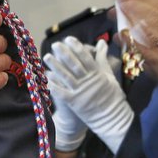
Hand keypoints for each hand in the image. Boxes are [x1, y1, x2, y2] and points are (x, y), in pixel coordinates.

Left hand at [45, 36, 132, 153]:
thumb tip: (101, 42)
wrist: (112, 118)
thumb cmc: (112, 95)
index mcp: (97, 74)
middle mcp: (88, 82)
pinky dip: (53, 84)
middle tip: (55, 44)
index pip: (86, 58)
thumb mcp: (109, 76)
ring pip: (65, 76)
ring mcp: (80, 92)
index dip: (77, 47)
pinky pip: (61, 92)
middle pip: (74, 65)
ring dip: (55, 66)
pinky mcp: (74, 102)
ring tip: (46, 57)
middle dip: (64, 53)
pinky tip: (45, 76)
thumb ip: (102, 59)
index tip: (69, 39)